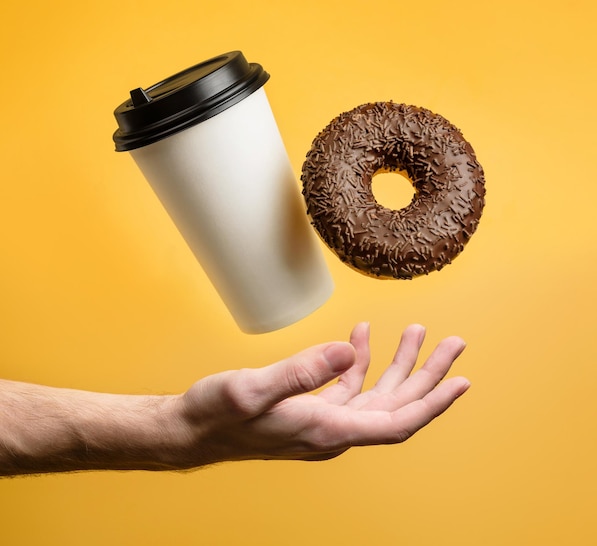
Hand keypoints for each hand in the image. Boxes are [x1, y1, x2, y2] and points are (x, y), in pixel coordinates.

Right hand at [171, 323, 469, 466]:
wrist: (191, 430)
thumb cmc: (217, 413)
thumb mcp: (253, 388)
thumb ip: (302, 371)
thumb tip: (350, 352)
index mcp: (327, 430)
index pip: (396, 422)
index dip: (432, 402)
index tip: (460, 381)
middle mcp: (332, 431)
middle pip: (396, 406)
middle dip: (427, 374)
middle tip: (453, 343)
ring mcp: (323, 420)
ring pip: (376, 394)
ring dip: (398, 364)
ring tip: (416, 332)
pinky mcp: (310, 410)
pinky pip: (349, 386)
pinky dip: (361, 361)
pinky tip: (360, 338)